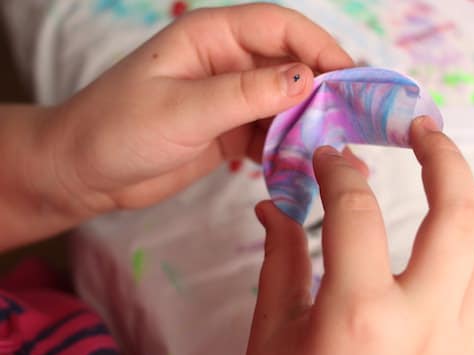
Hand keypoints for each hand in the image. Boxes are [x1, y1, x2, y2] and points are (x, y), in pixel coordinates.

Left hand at [36, 4, 352, 215]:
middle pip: (288, 65)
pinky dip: (289, 149)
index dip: (319, 46)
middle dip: (323, 90)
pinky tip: (305, 166)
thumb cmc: (118, 129)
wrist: (82, 173)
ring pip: (283, 104)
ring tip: (338, 150)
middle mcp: (225, 62)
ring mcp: (229, 99)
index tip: (351, 77)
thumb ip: (245, 94)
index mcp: (210, 37)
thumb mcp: (183, 109)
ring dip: (310, 125)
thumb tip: (307, 78)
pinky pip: (269, 134)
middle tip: (355, 119)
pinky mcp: (228, 131)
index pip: (278, 27)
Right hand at [244, 116, 473, 354]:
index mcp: (359, 314)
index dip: (338, 172)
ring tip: (452, 178)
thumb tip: (272, 206)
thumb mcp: (272, 335)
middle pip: (456, 213)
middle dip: (442, 156)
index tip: (328, 158)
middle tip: (421, 129)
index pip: (355, 211)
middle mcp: (424, 324)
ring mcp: (463, 348)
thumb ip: (280, 261)